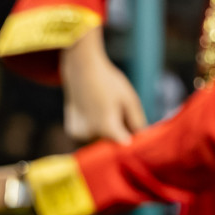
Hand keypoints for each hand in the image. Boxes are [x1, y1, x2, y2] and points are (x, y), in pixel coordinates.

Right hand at [60, 29, 146, 143]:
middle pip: (112, 143)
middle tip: (120, 112)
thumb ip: (137, 122)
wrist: (82, 70)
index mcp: (107, 128)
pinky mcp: (72, 131)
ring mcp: (80, 134)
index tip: (137, 130)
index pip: (126, 145)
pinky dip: (93, 129)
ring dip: (106, 133)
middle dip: (120, 134)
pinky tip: (93, 111)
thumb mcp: (130, 99)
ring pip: (100, 141)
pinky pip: (88, 136)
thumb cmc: (109, 82)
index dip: (134, 139)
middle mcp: (91, 134)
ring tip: (105, 110)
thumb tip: (141, 138)